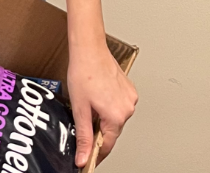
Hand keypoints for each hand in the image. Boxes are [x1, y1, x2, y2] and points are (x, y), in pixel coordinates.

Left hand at [67, 41, 137, 166]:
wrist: (89, 49)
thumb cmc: (83, 72)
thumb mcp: (79, 109)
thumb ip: (83, 136)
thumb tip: (83, 157)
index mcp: (116, 115)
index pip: (106, 146)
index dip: (95, 155)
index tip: (87, 160)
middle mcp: (128, 108)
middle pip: (111, 132)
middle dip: (97, 134)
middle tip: (82, 127)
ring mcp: (130, 98)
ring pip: (115, 119)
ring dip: (103, 120)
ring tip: (89, 106)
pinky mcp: (129, 90)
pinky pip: (119, 106)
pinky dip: (108, 107)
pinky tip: (97, 98)